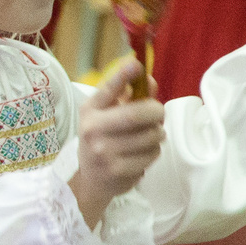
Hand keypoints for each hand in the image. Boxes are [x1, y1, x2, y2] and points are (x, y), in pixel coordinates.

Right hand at [70, 61, 165, 229]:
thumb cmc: (101, 140)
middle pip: (139, 114)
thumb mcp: (106, 115)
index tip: (135, 65)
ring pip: (152, 135)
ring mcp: (105, 151)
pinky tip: (140, 155)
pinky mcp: (119, 170)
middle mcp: (93, 129)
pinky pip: (152, 154)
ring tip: (146, 138)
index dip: (122, 76)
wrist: (89, 179)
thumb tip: (150, 81)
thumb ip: (129, 97)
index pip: (107, 90)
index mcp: (90, 111)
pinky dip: (153, 152)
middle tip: (156, 115)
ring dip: (156, 134)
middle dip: (156, 112)